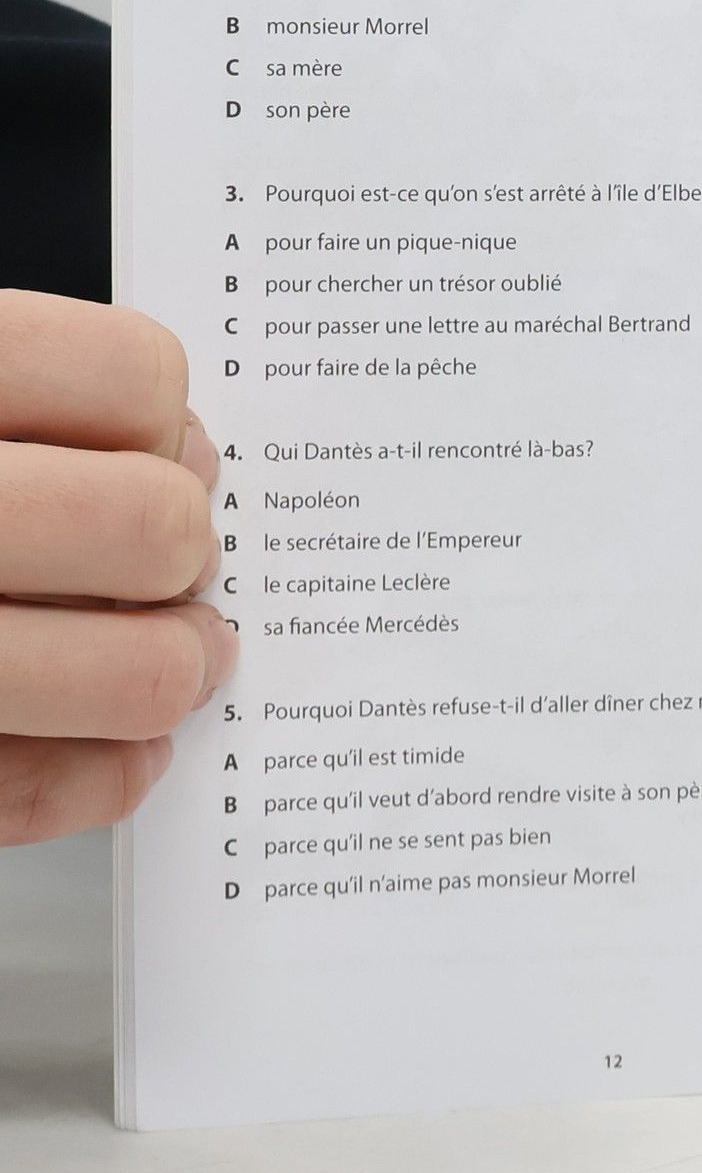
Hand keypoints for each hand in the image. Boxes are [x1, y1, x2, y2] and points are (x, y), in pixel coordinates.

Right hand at [0, 291, 236, 844]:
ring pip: (140, 677)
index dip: (170, 427)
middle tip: (169, 565)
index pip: (138, 379)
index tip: (158, 450)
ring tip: (167, 660)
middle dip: (184, 555)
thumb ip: (42, 410)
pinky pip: (36, 794)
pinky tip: (111, 753)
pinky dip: (97, 779)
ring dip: (170, 672)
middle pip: (158, 526)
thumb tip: (193, 458)